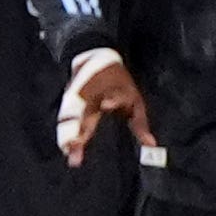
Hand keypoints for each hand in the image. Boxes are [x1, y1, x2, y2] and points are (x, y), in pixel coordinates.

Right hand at [57, 51, 155, 166]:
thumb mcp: (136, 103)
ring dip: (69, 134)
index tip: (106, 104)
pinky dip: (64, 133)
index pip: (115, 95)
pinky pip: (65, 119)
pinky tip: (64, 148)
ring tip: (68, 152)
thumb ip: (140, 124)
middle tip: (78, 145)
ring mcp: (79, 96)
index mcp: (115, 91)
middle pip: (87, 112)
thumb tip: (151, 144)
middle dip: (82, 129)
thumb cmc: (121, 88)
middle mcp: (94, 94)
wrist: (99, 63)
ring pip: (72, 117)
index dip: (112, 99)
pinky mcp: (68, 100)